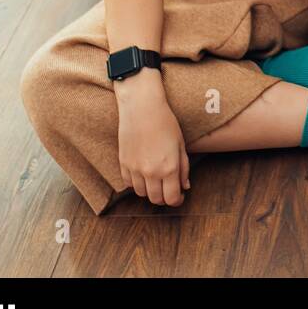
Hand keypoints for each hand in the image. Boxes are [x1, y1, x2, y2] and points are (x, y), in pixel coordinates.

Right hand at [115, 73, 189, 205]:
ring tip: (156, 180)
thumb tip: (185, 186)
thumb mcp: (181, 144)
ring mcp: (135, 169)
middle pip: (156, 199)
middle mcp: (151, 172)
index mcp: (169, 168)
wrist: (142, 108)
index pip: (171, 199)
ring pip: (141, 193)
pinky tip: (143, 173)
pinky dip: (136, 183)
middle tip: (168, 189)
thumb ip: (184, 167)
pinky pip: (128, 183)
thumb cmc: (165, 122)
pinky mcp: (123, 163)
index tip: (179, 196)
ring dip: (149, 191)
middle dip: (164, 197)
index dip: (177, 201)